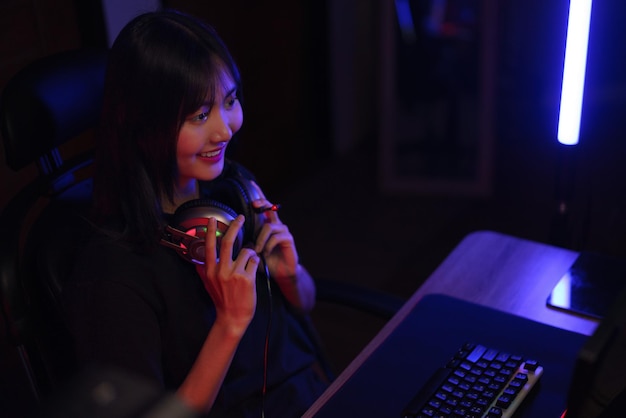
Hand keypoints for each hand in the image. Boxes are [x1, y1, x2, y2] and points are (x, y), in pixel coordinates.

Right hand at [195, 215, 259, 333]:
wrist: (232, 317)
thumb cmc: (222, 300)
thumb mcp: (208, 285)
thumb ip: (204, 271)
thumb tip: (198, 261)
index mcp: (210, 271)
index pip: (210, 246)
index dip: (211, 231)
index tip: (213, 219)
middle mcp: (221, 271)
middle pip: (228, 242)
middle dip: (235, 226)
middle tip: (240, 218)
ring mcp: (234, 274)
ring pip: (246, 252)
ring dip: (251, 253)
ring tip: (249, 262)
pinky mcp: (247, 279)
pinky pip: (254, 261)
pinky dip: (256, 262)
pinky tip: (253, 269)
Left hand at [250, 182, 298, 282]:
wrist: (281, 273)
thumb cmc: (265, 261)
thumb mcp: (252, 250)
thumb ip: (245, 241)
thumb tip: (229, 236)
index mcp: (266, 225)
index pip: (263, 207)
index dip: (258, 195)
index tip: (250, 184)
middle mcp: (276, 225)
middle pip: (270, 208)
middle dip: (262, 203)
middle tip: (253, 204)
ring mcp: (283, 231)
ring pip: (269, 226)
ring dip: (260, 239)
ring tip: (256, 250)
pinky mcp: (289, 239)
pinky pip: (276, 236)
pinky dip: (268, 245)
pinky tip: (265, 253)